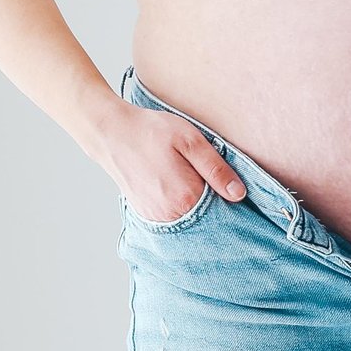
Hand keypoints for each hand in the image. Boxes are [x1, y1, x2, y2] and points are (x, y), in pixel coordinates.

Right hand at [101, 97, 245, 227]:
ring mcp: (156, 217)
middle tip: (209, 178)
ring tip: (190, 179)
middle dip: (215, 204)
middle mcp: (171, 214)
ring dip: (198, 206)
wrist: (111, 133)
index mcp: (186, 197)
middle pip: (207, 218)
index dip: (231, 199)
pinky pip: (174, 218)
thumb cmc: (152, 132)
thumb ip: (216, 169)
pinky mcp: (147, 214)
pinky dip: (182, 207)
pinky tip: (179, 188)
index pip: (223, 211)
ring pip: (190, 219)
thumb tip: (239, 194)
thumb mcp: (191, 141)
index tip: (233, 188)